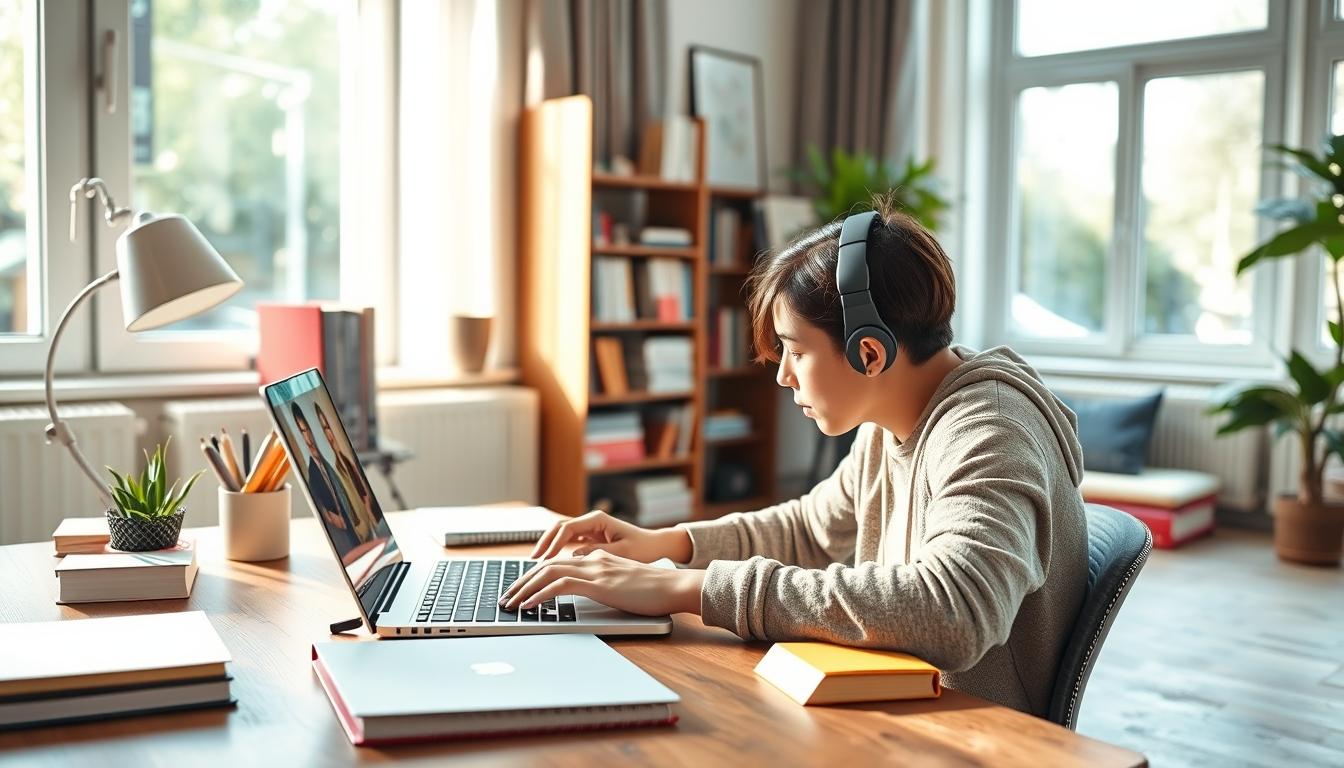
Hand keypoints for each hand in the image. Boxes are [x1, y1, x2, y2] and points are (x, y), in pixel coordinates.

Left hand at [500, 549, 704, 615]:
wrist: (674, 586)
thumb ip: (604, 583)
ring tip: (510, 603)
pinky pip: (560, 586)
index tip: (521, 589)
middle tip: (506, 598)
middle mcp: (593, 559)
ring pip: (548, 572)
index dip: (535, 575)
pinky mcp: (598, 583)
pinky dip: (540, 595)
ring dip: (524, 588)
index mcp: (598, 558)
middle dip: (521, 582)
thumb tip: (586, 592)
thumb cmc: (654, 590)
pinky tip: (529, 605)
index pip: (558, 563)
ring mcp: (595, 569)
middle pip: (546, 565)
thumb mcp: (623, 584)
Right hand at [530, 510, 691, 562]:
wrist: (657, 545)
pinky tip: (549, 564)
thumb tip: (573, 555)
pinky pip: (567, 542)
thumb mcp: (622, 552)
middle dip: (544, 543)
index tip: (543, 558)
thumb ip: (598, 553)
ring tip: (536, 564)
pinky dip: (557, 551)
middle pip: (558, 528)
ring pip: (561, 535)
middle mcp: (591, 521)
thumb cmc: (643, 548)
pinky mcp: (590, 538)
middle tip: (532, 560)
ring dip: (548, 547)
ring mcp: (589, 529)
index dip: (552, 543)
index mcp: (598, 519)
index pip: (567, 528)